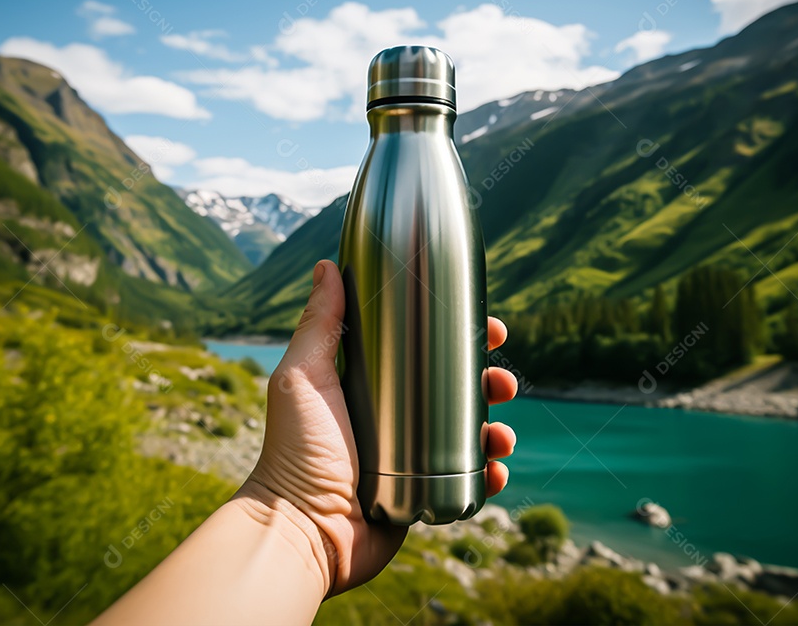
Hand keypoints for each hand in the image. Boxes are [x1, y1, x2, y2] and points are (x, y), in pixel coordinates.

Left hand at [236, 259, 517, 597]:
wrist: (302, 531)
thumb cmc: (295, 452)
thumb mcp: (303, 377)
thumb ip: (319, 324)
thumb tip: (328, 266)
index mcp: (369, 386)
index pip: (422, 350)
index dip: (458, 336)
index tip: (488, 325)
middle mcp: (392, 419)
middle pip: (454, 390)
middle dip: (487, 382)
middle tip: (502, 382)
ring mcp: (410, 459)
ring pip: (467, 435)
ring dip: (495, 429)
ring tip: (501, 434)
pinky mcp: (422, 497)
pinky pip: (467, 482)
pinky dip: (489, 474)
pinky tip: (497, 469)